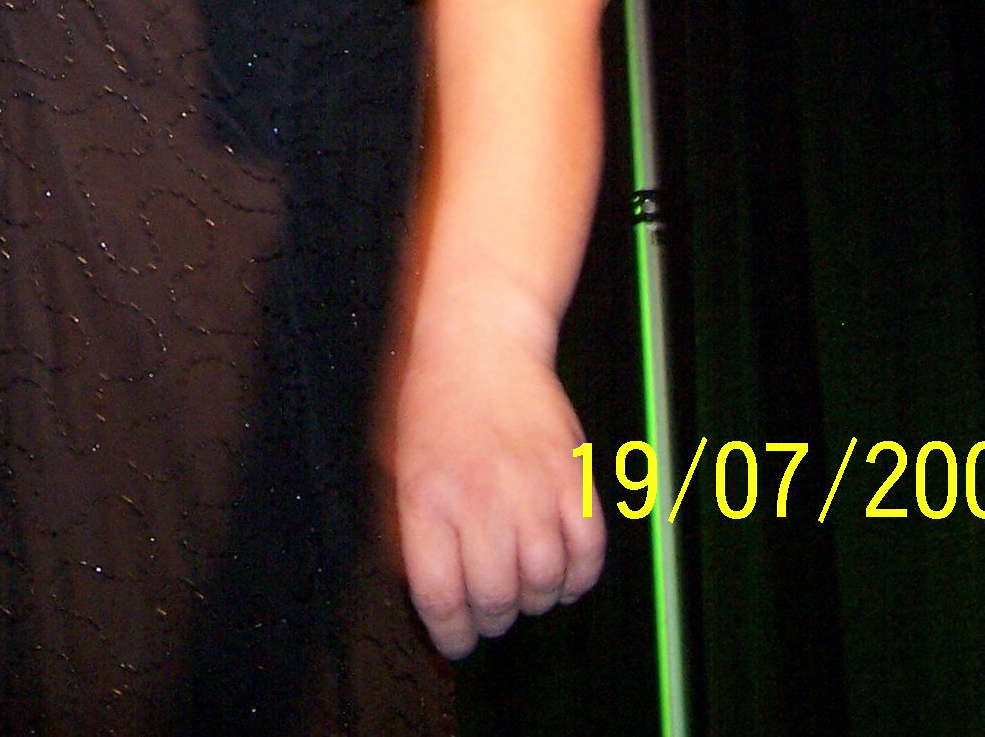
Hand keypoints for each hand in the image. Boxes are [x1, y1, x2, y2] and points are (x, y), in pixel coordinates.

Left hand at [387, 329, 605, 657]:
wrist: (478, 341)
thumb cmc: (430, 406)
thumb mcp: (395, 464)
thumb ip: (406, 529)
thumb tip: (428, 597)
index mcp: (428, 496)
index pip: (440, 594)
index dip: (450, 633)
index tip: (456, 642)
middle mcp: (480, 495)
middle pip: (495, 595)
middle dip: (492, 620)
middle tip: (490, 615)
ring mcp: (531, 485)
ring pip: (544, 580)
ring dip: (536, 600)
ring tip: (523, 590)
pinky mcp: (573, 474)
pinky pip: (589, 551)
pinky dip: (580, 577)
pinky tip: (563, 575)